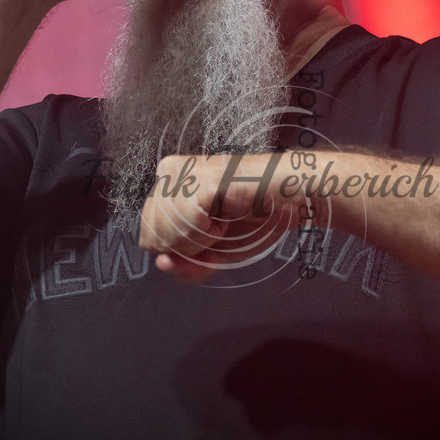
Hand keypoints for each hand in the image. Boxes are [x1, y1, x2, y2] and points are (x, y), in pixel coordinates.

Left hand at [138, 154, 307, 282]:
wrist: (290, 198)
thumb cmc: (254, 218)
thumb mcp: (211, 254)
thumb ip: (184, 266)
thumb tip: (162, 264)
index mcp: (165, 186)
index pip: (148, 239)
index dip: (180, 249)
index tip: (209, 231)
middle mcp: (166, 173)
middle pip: (152, 240)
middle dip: (188, 246)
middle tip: (219, 224)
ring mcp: (179, 173)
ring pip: (166, 237)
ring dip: (201, 239)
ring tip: (224, 216)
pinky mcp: (196, 180)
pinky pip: (186, 229)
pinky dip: (209, 234)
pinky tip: (225, 215)